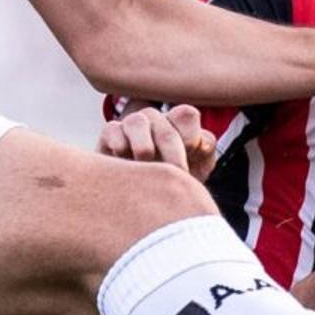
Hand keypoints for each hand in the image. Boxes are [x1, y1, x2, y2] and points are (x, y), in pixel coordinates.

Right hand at [98, 103, 217, 178]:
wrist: (142, 198)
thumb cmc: (174, 180)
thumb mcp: (198, 166)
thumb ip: (205, 149)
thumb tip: (203, 142)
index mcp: (178, 121)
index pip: (187, 115)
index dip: (190, 140)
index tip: (189, 166)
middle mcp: (155, 118)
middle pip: (164, 128)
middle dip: (172, 158)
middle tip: (172, 180)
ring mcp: (131, 123)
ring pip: (136, 122)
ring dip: (144, 150)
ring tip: (148, 172)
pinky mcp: (109, 133)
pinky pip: (113, 131)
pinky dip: (120, 150)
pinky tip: (127, 168)